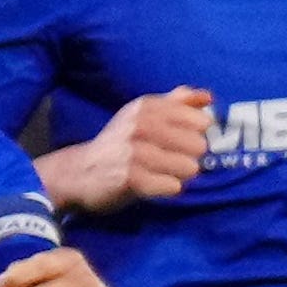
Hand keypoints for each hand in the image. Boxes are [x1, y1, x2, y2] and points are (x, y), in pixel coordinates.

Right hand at [45, 87, 213, 211]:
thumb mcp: (143, 115)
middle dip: (189, 157)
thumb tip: (208, 96)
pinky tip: (152, 185)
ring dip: (179, 175)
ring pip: (190, 167)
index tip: (179, 140)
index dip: (196, 135)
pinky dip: (167, 189)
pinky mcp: (131, 178)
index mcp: (148, 107)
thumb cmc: (120, 143)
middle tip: (167, 160)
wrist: (79, 172)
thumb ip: (177, 102)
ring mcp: (135, 151)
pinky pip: (173, 187)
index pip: (201, 121)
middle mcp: (141, 125)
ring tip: (159, 173)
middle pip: (199, 146)